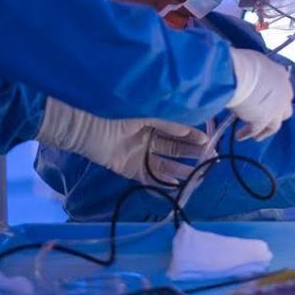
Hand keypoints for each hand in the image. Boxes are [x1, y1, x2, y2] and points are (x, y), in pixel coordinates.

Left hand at [36, 98, 208, 184]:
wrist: (84, 122)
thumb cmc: (118, 108)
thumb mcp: (149, 110)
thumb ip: (170, 122)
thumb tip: (192, 131)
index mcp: (154, 117)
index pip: (180, 127)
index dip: (194, 134)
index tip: (210, 140)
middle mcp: (148, 135)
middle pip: (175, 146)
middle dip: (192, 152)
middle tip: (209, 159)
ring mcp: (138, 152)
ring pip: (165, 163)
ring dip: (181, 168)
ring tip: (197, 175)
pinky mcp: (127, 168)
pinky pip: (148, 177)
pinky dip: (161, 182)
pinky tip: (177, 185)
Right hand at [225, 48, 293, 139]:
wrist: (240, 75)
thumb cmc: (243, 63)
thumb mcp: (254, 60)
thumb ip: (256, 70)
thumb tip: (248, 72)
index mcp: (281, 75)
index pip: (284, 88)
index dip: (276, 95)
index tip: (268, 99)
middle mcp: (283, 93)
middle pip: (285, 109)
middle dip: (276, 114)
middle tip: (266, 117)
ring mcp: (275, 109)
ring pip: (275, 125)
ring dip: (265, 130)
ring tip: (256, 135)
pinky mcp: (263, 120)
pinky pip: (255, 131)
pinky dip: (247, 133)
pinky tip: (240, 136)